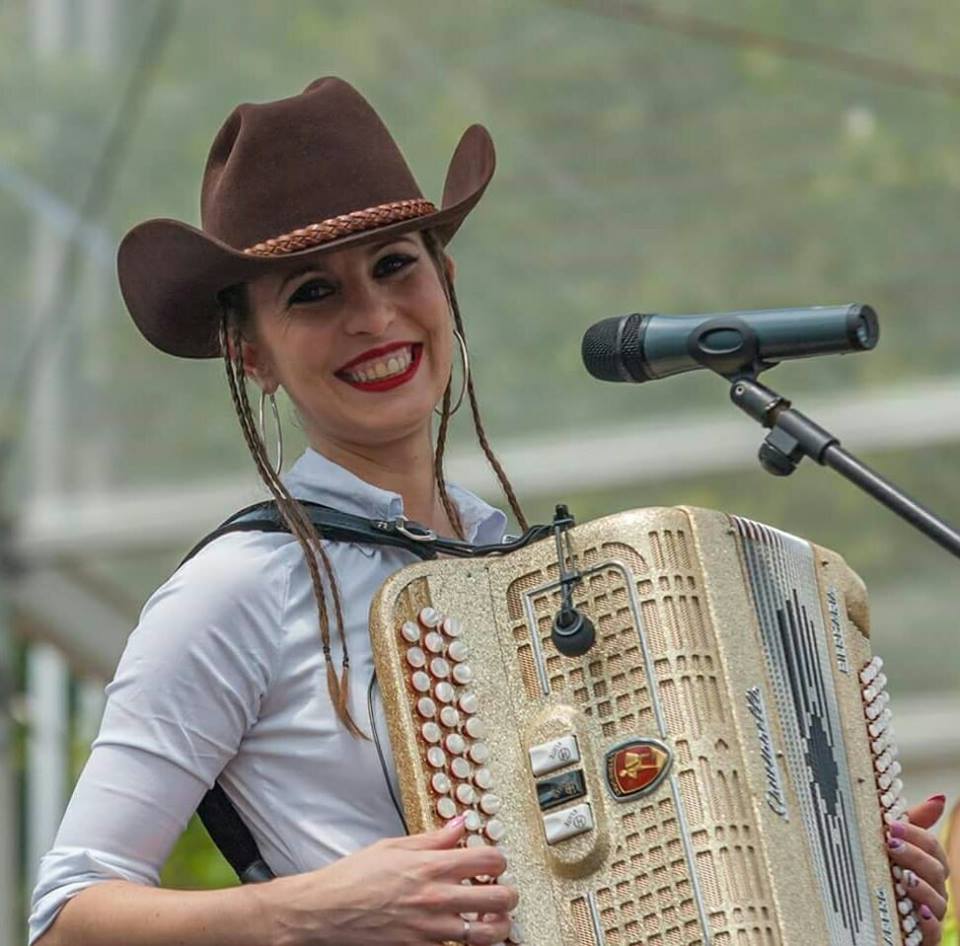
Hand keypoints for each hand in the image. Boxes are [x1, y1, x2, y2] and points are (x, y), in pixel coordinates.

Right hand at [262, 814, 517, 945]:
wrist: (325, 911)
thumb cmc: (354, 877)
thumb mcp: (393, 846)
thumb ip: (433, 838)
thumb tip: (461, 825)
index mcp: (432, 866)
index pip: (489, 860)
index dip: (499, 860)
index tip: (494, 862)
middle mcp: (437, 897)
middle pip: (500, 898)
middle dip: (508, 894)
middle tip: (502, 891)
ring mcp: (431, 928)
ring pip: (487, 933)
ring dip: (496, 925)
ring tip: (493, 919)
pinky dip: (467, 942)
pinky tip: (463, 932)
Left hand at [887, 796, 949, 945]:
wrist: (866, 916)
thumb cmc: (882, 873)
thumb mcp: (893, 844)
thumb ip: (913, 823)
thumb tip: (941, 798)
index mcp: (928, 866)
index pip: (933, 847)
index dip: (916, 834)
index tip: (891, 824)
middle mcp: (933, 890)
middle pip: (935, 871)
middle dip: (915, 856)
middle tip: (891, 844)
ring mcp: (929, 914)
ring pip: (937, 901)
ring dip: (922, 888)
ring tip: (904, 877)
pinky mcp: (922, 937)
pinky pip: (932, 933)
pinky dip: (928, 922)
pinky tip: (919, 911)